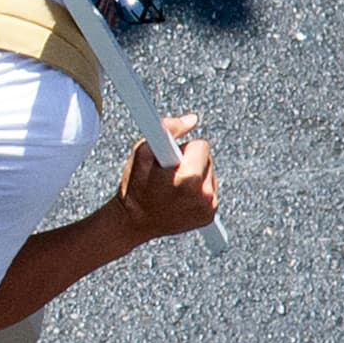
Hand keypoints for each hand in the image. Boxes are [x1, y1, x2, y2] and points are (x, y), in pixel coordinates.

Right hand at [116, 113, 217, 240]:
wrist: (133, 223)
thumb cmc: (134, 188)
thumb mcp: (141, 154)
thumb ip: (167, 130)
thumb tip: (192, 119)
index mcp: (189, 179)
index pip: (201, 146)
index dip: (182, 149)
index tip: (169, 158)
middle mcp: (205, 195)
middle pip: (207, 160)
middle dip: (189, 162)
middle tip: (167, 174)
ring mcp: (209, 208)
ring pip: (210, 175)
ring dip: (193, 176)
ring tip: (172, 187)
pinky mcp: (209, 215)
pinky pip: (210, 191)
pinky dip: (197, 191)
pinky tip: (179, 197)